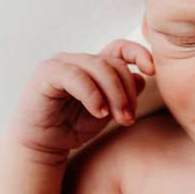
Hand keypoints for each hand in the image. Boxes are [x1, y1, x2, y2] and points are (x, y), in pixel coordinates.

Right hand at [7, 39, 150, 158]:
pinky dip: (93, 95)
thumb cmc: (73, 127)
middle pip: (115, 64)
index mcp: (95, 66)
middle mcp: (79, 60)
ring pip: (99, 67)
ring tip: (118, 118)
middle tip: (128, 118)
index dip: (139, 53)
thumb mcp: (107, 111)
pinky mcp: (47, 73)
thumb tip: (142, 77)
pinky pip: (77, 77)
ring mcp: (62, 64)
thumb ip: (123, 94)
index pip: (121, 48)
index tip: (151, 70)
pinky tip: (99, 112)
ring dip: (115, 95)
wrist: (43, 145)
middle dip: (127, 92)